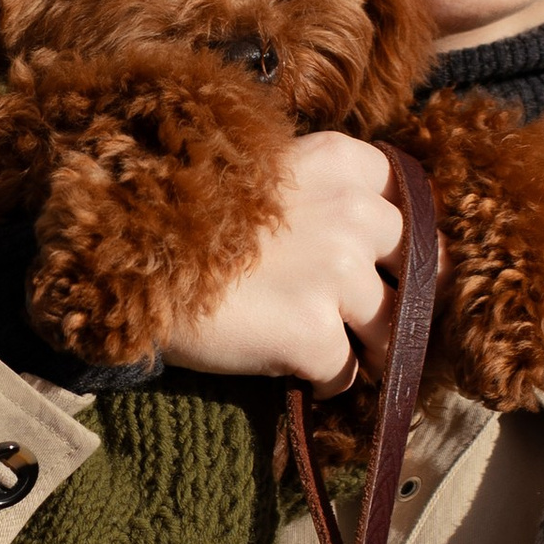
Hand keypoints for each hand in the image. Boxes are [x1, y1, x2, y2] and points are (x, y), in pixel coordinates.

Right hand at [161, 129, 402, 392]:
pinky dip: (326, 381)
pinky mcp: (313, 332)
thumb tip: (366, 238)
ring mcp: (337, 273)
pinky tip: (293, 369)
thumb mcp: (264, 170)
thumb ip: (323, 190)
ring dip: (367, 348)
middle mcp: (353, 212)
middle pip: (418, 269)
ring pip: (392, 329)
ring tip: (323, 347)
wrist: (125, 255)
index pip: (413, 205)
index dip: (401, 243)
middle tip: (370, 321)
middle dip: (400, 298)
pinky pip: (347, 374)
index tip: (385, 265)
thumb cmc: (186, 214)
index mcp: (343, 162)